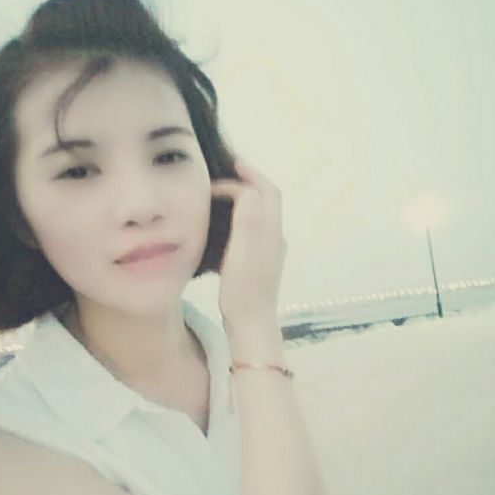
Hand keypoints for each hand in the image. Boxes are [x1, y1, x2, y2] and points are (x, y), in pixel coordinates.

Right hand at [210, 159, 286, 330]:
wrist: (251, 326)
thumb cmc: (243, 291)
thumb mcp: (242, 251)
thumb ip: (248, 218)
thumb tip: (247, 189)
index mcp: (272, 232)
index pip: (268, 192)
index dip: (250, 175)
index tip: (227, 168)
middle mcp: (275, 239)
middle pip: (267, 201)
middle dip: (249, 183)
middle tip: (224, 175)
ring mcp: (269, 252)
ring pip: (260, 215)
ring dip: (244, 200)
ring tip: (220, 195)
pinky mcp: (260, 264)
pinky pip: (253, 230)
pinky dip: (239, 218)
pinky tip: (222, 226)